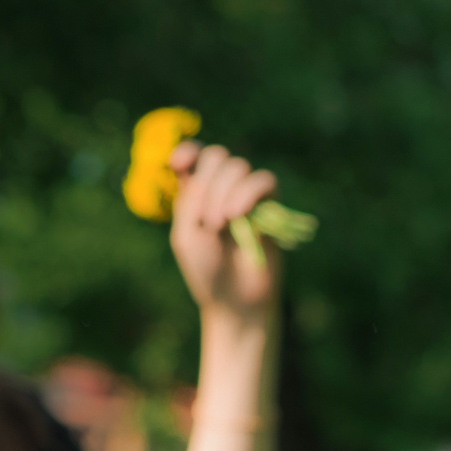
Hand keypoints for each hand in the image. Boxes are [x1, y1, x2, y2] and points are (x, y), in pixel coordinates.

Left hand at [167, 138, 281, 322]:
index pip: (192, 155)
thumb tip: (203, 162)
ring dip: (226, 193)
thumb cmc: (205, 270)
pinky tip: (238, 215)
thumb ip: (191, 196)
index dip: (187, 151)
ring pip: (238, 167)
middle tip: (207, 221)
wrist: (235, 299)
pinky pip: (264, 180)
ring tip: (221, 225)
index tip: (179, 164)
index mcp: (193, 192)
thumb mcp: (185, 234)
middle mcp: (219, 189)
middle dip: (208, 184)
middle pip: (216, 156)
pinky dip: (249, 192)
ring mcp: (245, 195)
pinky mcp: (270, 205)